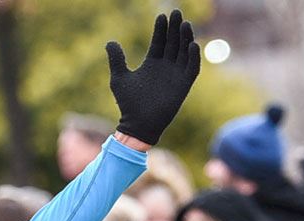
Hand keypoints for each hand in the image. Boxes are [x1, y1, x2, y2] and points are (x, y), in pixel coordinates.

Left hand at [106, 9, 200, 145]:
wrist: (138, 124)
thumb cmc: (128, 103)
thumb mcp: (119, 79)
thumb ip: (117, 59)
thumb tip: (110, 42)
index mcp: (152, 63)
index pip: (159, 41)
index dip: (161, 29)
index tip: (162, 16)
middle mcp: (166, 66)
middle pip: (173, 42)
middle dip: (175, 28)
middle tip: (176, 12)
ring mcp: (176, 75)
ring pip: (184, 51)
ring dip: (185, 38)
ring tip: (185, 24)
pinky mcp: (183, 85)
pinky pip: (192, 68)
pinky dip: (193, 57)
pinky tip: (192, 45)